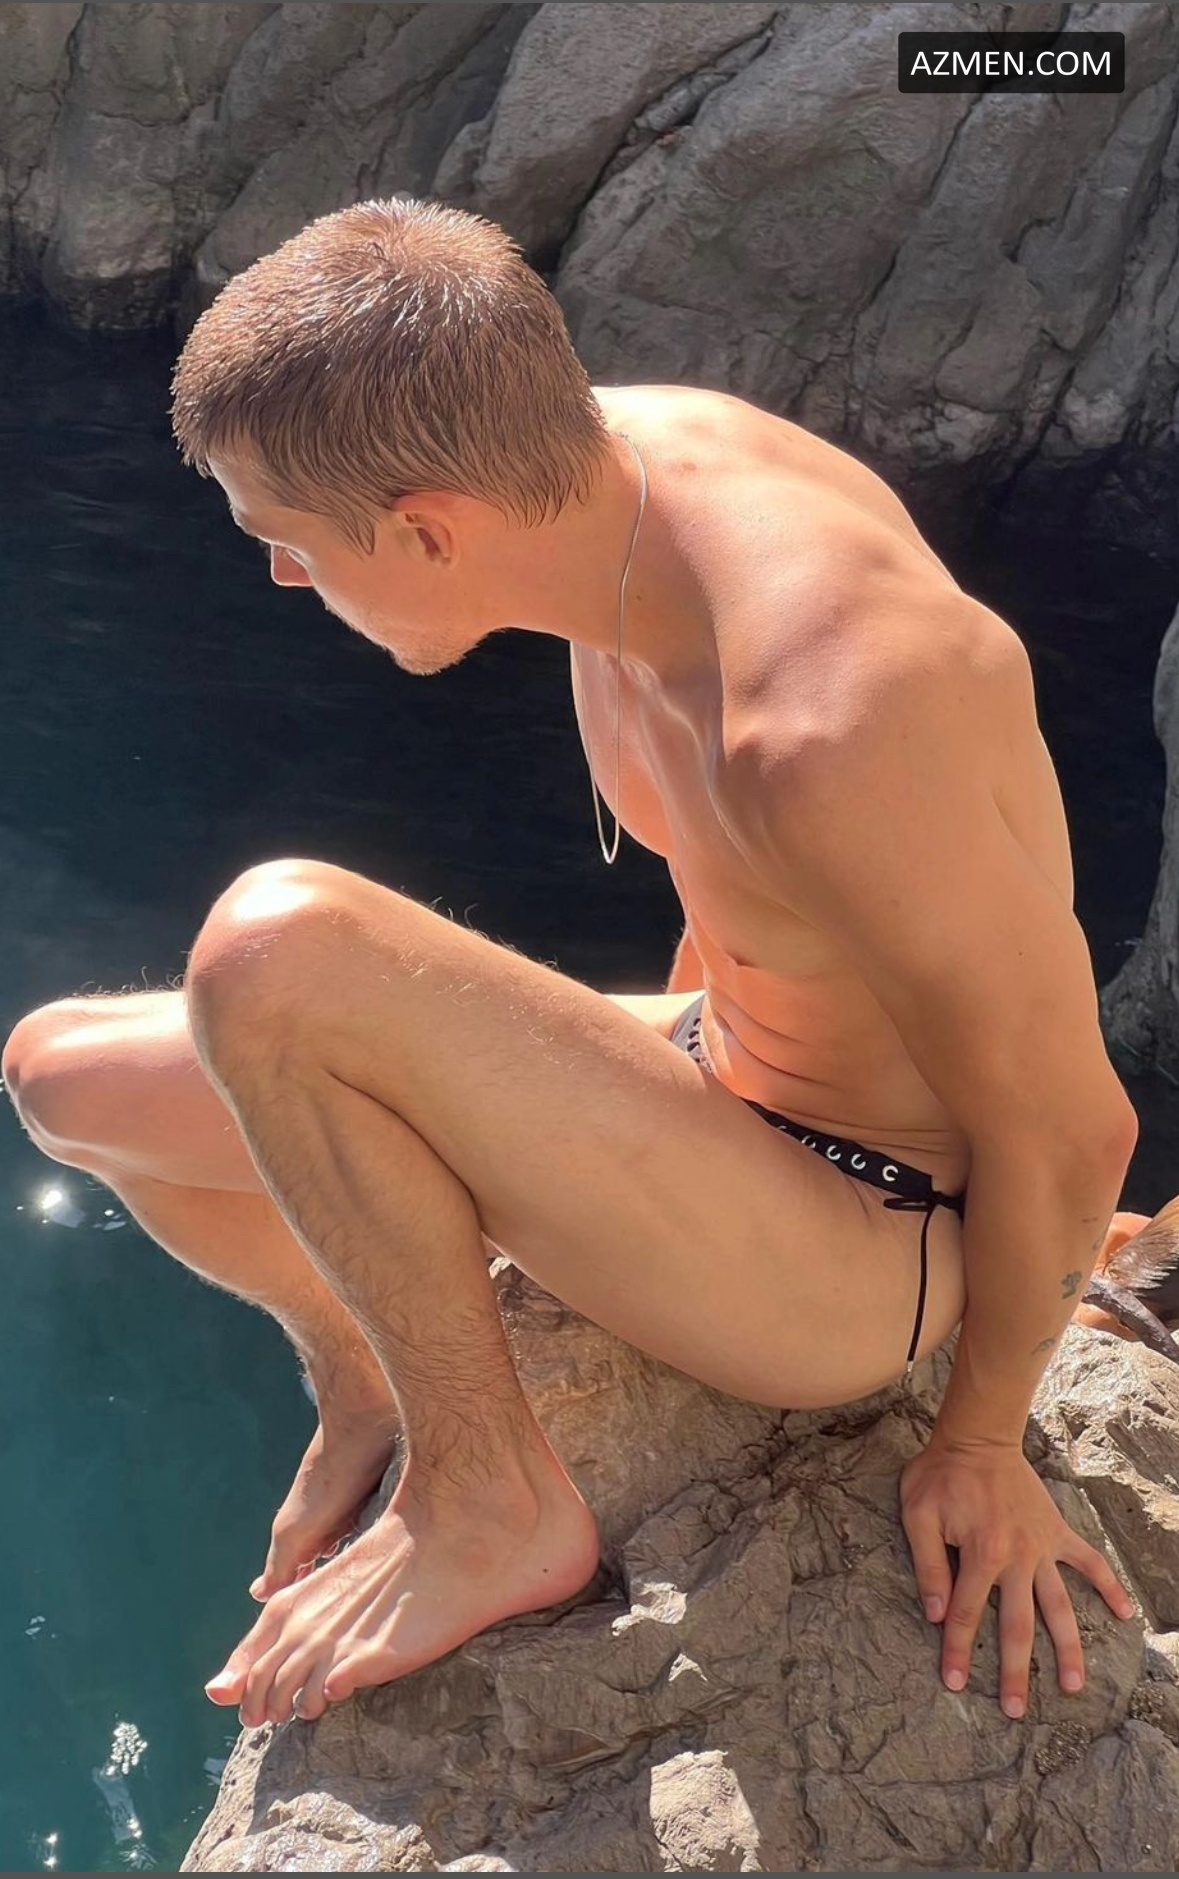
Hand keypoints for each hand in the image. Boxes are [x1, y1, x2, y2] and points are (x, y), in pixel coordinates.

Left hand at [900, 1435, 1136, 1716]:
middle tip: (1015, 1711)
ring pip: (1059, 1606)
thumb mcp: (918, 1514)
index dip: (956, 1651)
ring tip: (1073, 1686)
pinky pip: (1089, 1561)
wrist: (978, 1437)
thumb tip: (935, 1615)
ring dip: (1067, 1647)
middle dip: (1015, 1671)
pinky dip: (1109, 1585)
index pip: (964, 1614)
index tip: (953, 1684)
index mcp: (980, 1553)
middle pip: (1016, 1625)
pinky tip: (1126, 1613)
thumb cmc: (941, 1474)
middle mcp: (1017, 1557)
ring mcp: (1042, 1546)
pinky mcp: (1058, 1532)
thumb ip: (928, 1565)